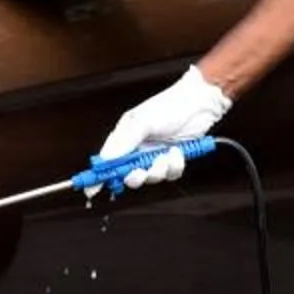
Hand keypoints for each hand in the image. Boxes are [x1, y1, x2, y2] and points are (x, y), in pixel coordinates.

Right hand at [95, 65, 231, 187]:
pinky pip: (170, 174)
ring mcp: (155, 154)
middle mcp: (138, 147)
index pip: (107, 160)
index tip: (94, 189)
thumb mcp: (143, 121)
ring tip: (167, 154)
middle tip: (140, 171)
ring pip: (151, 177)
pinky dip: (175, 166)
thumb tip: (106, 157)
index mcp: (125, 136)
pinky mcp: (172, 159)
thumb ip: (125, 140)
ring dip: (160, 169)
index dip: (100, 176)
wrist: (200, 103)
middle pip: (128, 174)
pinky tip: (178, 152)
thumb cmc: (170, 106)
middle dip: (135, 176)